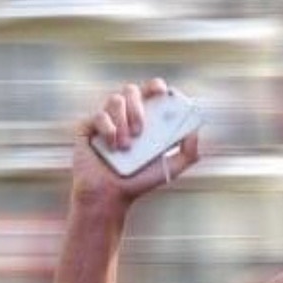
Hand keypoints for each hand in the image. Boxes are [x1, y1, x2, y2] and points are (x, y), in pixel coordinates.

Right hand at [72, 78, 200, 203]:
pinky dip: (108, 129)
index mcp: (144, 118)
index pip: (150, 92)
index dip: (156, 86)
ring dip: (123, 122)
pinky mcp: (87, 127)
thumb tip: (196, 131)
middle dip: (138, 107)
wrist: (110, 195)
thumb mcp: (171, 169)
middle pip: (131, 90)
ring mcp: (105, 119)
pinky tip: (113, 146)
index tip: (162, 92)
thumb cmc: (139, 181)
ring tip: (127, 147)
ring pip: (115, 99)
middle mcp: (124, 114)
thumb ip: (189, 153)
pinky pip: (98, 115)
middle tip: (141, 131)